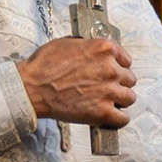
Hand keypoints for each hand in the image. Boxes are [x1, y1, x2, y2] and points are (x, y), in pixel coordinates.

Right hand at [19, 35, 136, 126]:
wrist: (31, 88)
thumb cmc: (44, 66)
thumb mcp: (68, 43)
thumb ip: (88, 46)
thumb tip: (96, 52)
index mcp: (103, 49)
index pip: (126, 59)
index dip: (119, 67)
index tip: (113, 73)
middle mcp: (110, 68)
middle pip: (129, 79)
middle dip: (119, 83)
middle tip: (106, 88)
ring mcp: (108, 91)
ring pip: (129, 98)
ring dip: (120, 100)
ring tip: (108, 102)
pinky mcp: (102, 112)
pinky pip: (123, 118)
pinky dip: (118, 119)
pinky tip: (110, 116)